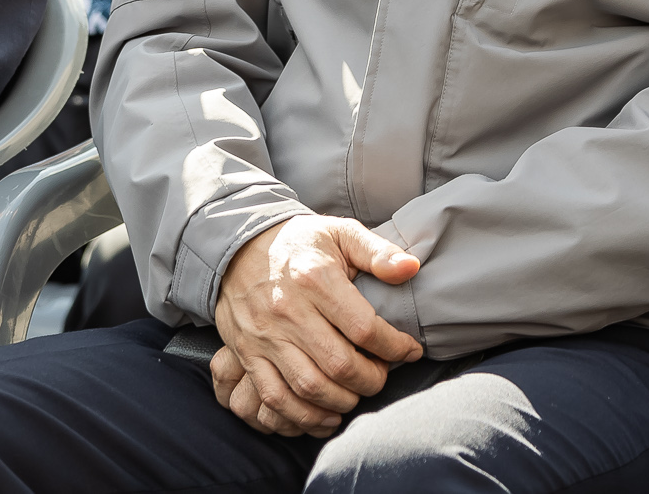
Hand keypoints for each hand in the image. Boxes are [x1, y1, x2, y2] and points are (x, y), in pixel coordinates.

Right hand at [213, 215, 422, 436]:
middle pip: (339, 364)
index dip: (395, 346)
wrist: (237, 247)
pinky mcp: (247, 354)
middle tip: (383, 375)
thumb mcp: (340, 232)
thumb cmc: (299, 243)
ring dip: (342, 401)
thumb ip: (378, 252)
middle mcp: (288, 310)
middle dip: (372, 379)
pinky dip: (303, 416)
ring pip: (309, 387)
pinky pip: (274, 398)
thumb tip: (411, 268)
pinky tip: (325, 415)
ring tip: (358, 393)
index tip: (410, 351)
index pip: (364, 327)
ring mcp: (265, 336)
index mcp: (316, 278)